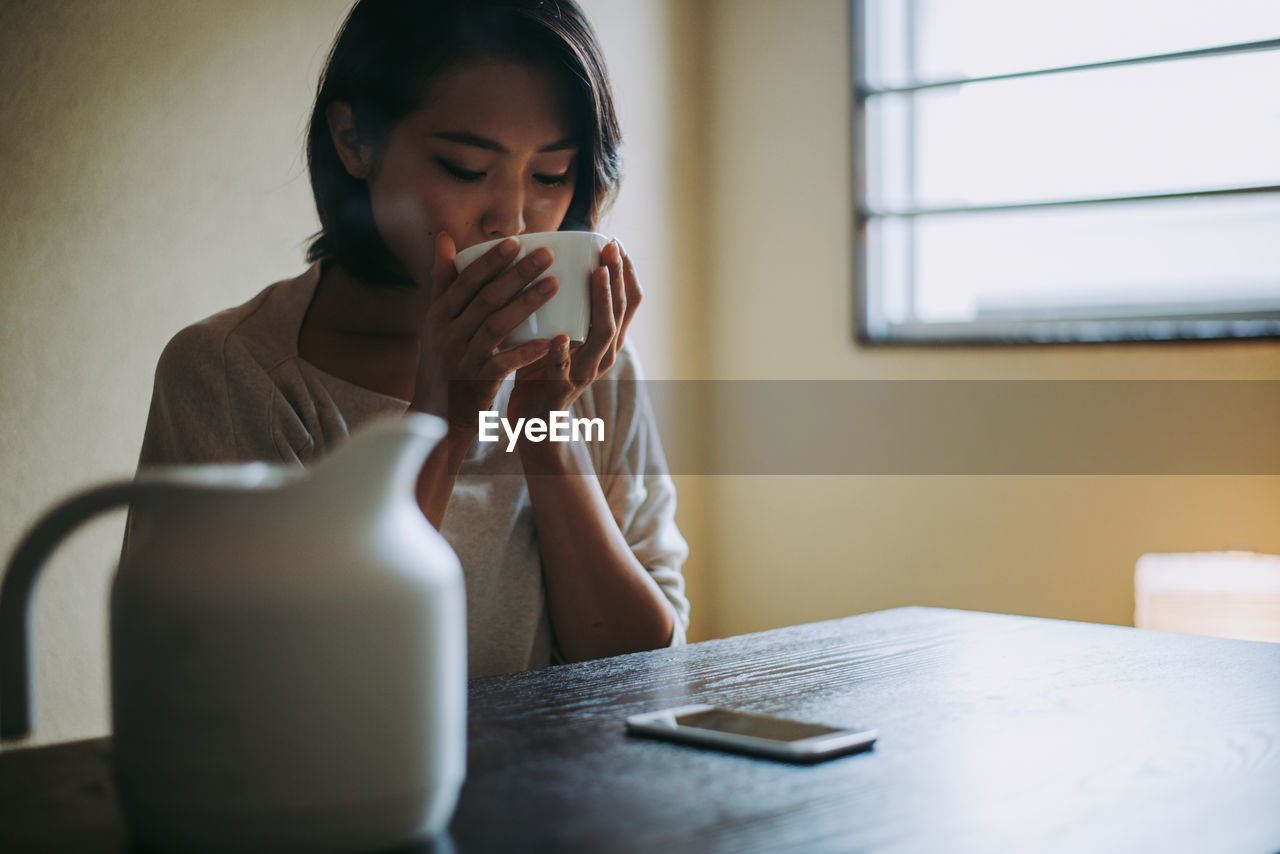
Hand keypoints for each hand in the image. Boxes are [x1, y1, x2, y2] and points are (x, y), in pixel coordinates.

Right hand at [413, 233, 560, 431]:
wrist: (437, 413)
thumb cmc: (443, 360)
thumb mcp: (436, 322)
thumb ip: (443, 281)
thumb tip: (445, 237)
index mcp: (437, 315)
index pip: (465, 281)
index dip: (491, 261)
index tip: (516, 242)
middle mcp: (446, 334)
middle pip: (485, 298)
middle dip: (517, 274)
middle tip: (547, 255)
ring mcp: (462, 359)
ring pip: (497, 325)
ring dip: (527, 303)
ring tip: (555, 284)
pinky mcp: (477, 382)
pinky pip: (504, 363)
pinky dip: (525, 350)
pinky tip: (548, 338)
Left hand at [507, 239, 640, 420]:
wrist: (533, 420)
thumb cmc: (542, 367)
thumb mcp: (560, 330)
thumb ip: (561, 304)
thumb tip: (548, 256)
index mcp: (608, 339)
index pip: (630, 301)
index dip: (627, 272)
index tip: (616, 242)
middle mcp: (605, 355)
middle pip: (621, 312)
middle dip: (618, 276)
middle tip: (610, 246)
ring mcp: (585, 373)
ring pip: (603, 335)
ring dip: (602, 301)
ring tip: (597, 274)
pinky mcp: (560, 390)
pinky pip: (564, 370)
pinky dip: (563, 353)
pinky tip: (561, 337)